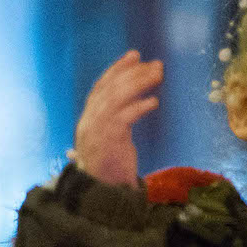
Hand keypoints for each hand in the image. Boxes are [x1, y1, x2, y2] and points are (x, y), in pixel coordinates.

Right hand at [67, 50, 162, 186]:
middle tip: (155, 63)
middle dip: (133, 72)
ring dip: (139, 83)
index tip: (134, 55)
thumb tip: (132, 98)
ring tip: (158, 75)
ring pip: (117, 97)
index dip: (117, 69)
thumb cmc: (109, 165)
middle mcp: (90, 120)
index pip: (101, 86)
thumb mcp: (108, 137)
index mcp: (88, 118)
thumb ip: (114, 118)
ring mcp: (98, 128)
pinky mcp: (110, 139)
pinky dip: (140, 106)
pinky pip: (125, 117)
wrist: (102, 191)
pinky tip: (154, 101)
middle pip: (111, 87)